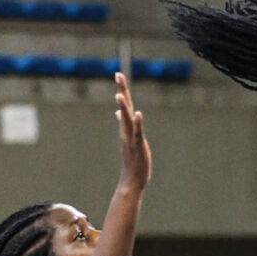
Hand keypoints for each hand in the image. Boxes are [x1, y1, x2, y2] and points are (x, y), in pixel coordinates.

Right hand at [112, 72, 151, 192]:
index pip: (125, 105)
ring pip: (127, 120)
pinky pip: (137, 133)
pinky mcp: (138, 146)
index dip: (122, 90)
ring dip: (124, 107)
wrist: (132, 181)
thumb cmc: (132, 161)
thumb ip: (125, 124)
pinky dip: (137, 123)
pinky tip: (138, 114)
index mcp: (126, 128)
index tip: (119, 74)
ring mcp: (131, 138)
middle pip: (125, 107)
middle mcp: (127, 131)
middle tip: (118, 74)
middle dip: (122, 91)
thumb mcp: (130, 138)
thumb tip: (119, 112)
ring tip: (120, 95)